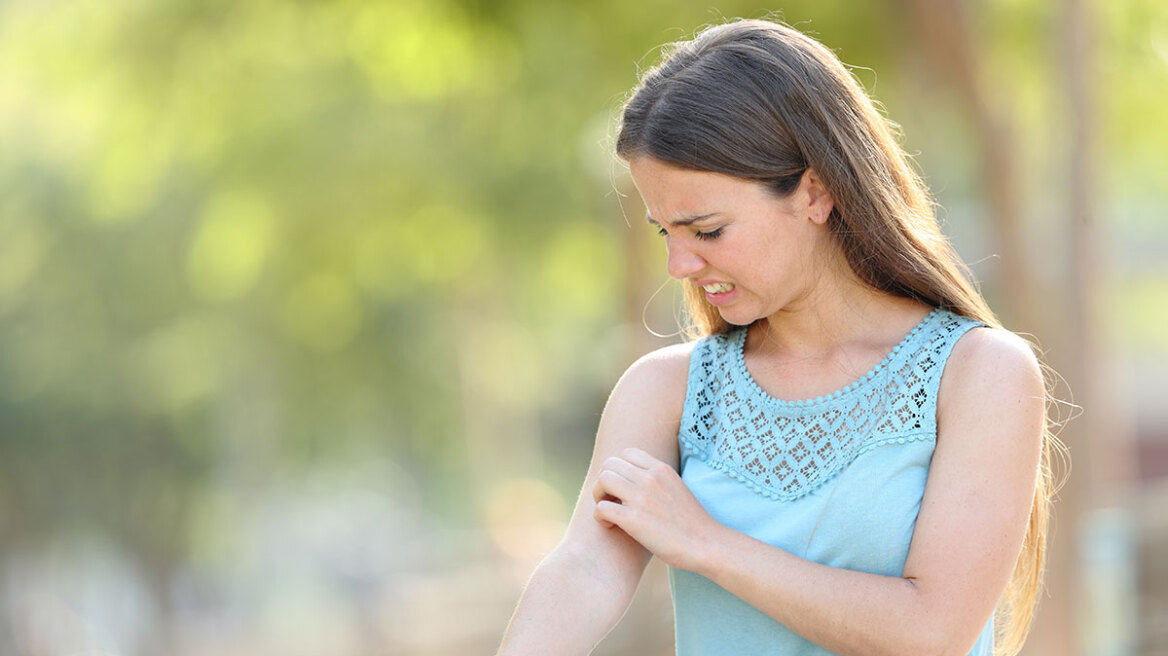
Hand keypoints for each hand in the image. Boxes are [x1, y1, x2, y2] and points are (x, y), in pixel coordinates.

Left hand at [591, 448, 718, 571]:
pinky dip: (600, 517)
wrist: (706, 544)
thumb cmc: (691, 522)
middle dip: (605, 481)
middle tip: (612, 499)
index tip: (624, 486)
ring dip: (599, 495)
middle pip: (610, 464)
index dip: (619, 469)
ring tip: (608, 510)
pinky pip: (601, 508)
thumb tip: (636, 481)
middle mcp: (650, 479)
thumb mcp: (677, 488)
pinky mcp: (634, 520)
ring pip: (603, 480)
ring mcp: (641, 498)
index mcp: (661, 469)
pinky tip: (610, 526)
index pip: (626, 453)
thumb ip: (657, 480)